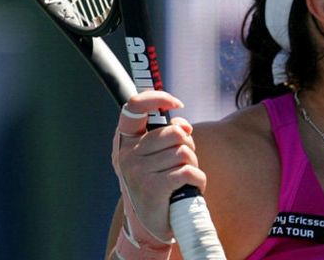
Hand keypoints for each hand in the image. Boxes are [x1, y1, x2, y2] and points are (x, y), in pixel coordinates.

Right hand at [112, 90, 205, 242]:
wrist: (149, 226)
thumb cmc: (157, 184)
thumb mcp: (158, 156)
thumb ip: (169, 135)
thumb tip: (183, 125)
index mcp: (125, 142)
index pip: (133, 107)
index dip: (156, 97)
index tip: (176, 103)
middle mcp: (127, 155)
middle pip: (174, 132)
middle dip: (188, 145)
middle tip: (183, 161)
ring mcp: (138, 171)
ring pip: (183, 152)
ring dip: (193, 164)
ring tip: (183, 177)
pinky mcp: (153, 188)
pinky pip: (188, 171)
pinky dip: (197, 180)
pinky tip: (191, 188)